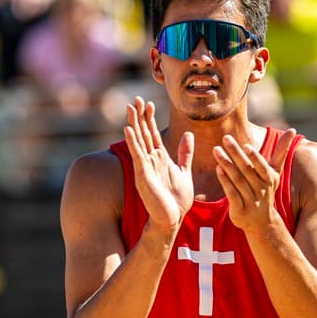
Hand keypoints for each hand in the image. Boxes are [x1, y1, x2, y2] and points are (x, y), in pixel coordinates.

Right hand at [123, 96, 193, 233]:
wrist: (172, 218)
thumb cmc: (177, 199)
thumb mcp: (184, 171)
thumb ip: (184, 153)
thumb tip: (188, 134)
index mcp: (159, 158)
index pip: (152, 134)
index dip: (150, 119)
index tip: (149, 103)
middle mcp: (149, 160)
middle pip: (143, 133)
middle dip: (140, 116)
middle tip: (136, 99)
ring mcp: (145, 167)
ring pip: (139, 140)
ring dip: (134, 123)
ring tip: (130, 108)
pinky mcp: (143, 175)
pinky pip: (137, 155)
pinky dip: (133, 141)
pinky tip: (128, 128)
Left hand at [213, 128, 296, 233]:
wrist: (262, 222)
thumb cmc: (266, 189)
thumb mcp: (275, 171)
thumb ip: (281, 150)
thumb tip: (293, 130)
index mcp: (270, 179)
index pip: (262, 167)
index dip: (254, 157)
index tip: (246, 145)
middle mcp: (261, 190)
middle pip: (247, 170)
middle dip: (236, 154)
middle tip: (225, 138)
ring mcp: (250, 201)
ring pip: (238, 180)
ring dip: (227, 164)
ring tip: (217, 150)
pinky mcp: (239, 210)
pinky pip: (232, 194)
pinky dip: (225, 182)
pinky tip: (218, 169)